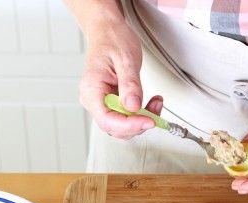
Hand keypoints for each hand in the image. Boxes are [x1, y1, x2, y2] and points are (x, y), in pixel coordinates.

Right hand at [79, 21, 162, 138]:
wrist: (108, 31)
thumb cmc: (112, 40)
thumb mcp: (126, 59)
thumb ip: (130, 84)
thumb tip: (133, 107)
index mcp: (91, 89)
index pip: (107, 119)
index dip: (129, 125)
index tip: (148, 121)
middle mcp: (94, 99)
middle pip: (115, 127)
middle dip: (138, 124)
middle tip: (155, 113)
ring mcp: (103, 102)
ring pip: (123, 125)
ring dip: (142, 119)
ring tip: (155, 104)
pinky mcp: (113, 102)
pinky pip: (127, 116)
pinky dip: (142, 114)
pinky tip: (152, 103)